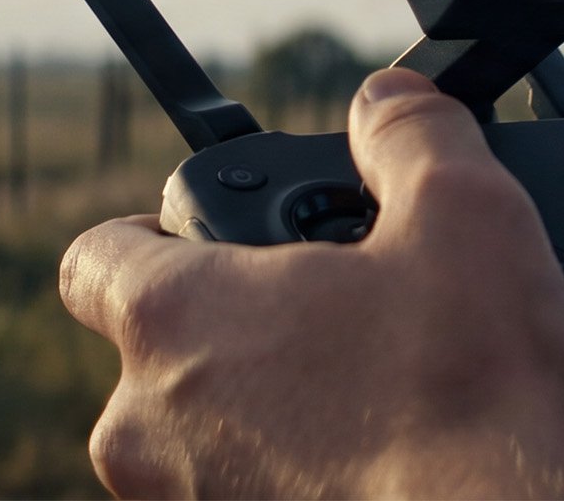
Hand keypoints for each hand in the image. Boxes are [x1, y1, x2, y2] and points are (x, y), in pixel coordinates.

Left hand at [59, 69, 563, 498]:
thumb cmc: (469, 398)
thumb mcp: (464, 211)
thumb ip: (408, 131)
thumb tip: (387, 102)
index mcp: (173, 319)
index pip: (94, 259)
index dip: (151, 234)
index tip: (214, 237)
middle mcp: (151, 429)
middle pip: (159, 356)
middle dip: (238, 330)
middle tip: (335, 316)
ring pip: (205, 441)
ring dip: (270, 411)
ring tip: (378, 394)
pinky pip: (249, 497)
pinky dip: (300, 477)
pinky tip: (386, 461)